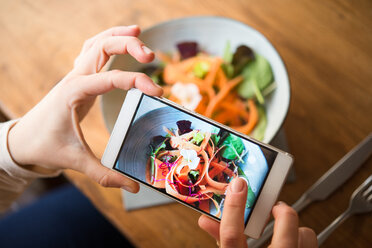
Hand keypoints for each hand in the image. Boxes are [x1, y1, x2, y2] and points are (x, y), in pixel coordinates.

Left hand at [7, 26, 162, 192]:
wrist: (23, 141)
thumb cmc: (45, 147)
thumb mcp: (75, 161)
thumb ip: (105, 174)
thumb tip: (133, 186)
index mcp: (73, 93)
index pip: (110, 78)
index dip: (136, 81)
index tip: (156, 92)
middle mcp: (74, 79)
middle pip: (101, 47)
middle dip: (127, 45)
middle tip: (150, 55)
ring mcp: (75, 76)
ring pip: (95, 44)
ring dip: (116, 36)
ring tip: (137, 33)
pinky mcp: (78, 80)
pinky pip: (91, 52)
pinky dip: (106, 43)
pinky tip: (118, 44)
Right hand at [198, 178, 317, 247]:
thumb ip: (222, 240)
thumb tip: (207, 220)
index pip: (232, 238)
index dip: (234, 208)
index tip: (238, 186)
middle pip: (285, 230)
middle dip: (282, 211)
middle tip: (274, 209)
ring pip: (307, 236)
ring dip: (296, 229)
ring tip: (285, 231)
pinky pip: (311, 247)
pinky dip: (303, 242)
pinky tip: (292, 245)